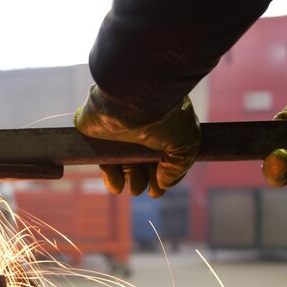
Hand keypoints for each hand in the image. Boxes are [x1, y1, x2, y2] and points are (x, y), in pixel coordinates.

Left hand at [74, 84, 200, 197]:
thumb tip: (164, 183)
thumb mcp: (187, 141)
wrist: (132, 97)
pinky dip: (112, 178)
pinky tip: (118, 182)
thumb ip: (178, 167)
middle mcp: (141, 133)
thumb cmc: (165, 115)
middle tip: (148, 186)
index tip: (158, 189)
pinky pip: (105, 163)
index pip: (163, 161)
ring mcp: (120, 135)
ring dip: (132, 182)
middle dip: (145, 182)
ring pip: (125, 169)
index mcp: (163, 131)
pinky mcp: (99, 138)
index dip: (161, 179)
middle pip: (143, 168)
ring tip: (134, 183)